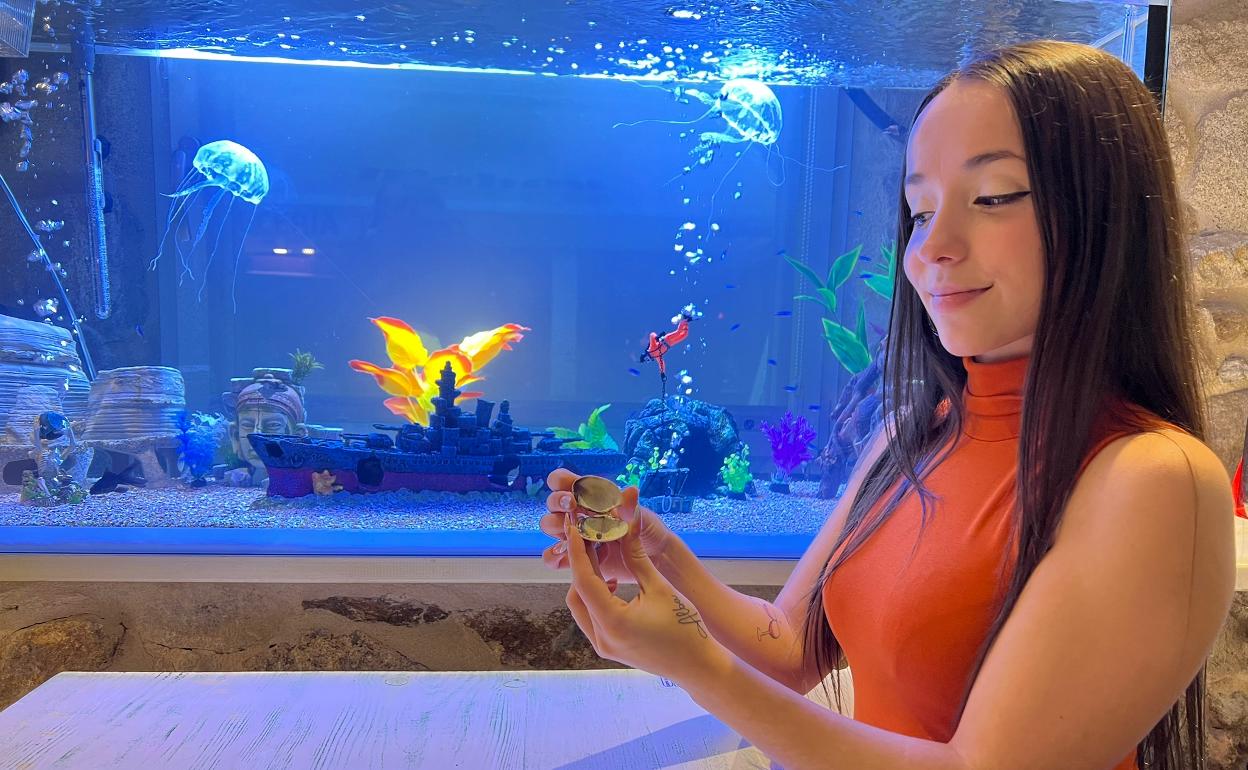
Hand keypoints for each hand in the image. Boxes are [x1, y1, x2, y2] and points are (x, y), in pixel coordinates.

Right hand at [539, 468, 672, 584]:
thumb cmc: (646, 529)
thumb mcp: (640, 516)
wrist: (653, 558)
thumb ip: (630, 507)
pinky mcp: (573, 557)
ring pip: (549, 526)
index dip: (560, 482)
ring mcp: (574, 534)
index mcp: (590, 495)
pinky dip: (555, 557)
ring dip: (556, 527)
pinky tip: (570, 558)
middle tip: (573, 507)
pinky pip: (553, 556)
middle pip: (553, 502)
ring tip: (574, 534)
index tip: (572, 493)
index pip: (562, 480)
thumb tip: (631, 490)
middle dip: (558, 503)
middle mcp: (578, 512)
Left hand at [564, 505, 726, 682]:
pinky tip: (613, 583)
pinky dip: (595, 598)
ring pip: (581, 607)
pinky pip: (591, 618)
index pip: (584, 581)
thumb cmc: (685, 627)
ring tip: (603, 559)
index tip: (573, 527)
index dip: (577, 551)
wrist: (697, 665)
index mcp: (613, 622)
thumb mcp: (660, 588)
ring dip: (588, 582)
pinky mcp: (609, 648)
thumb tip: (626, 525)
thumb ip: (637, 558)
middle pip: (576, 594)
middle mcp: (601, 638)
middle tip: (590, 540)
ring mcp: (603, 646)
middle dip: (581, 566)